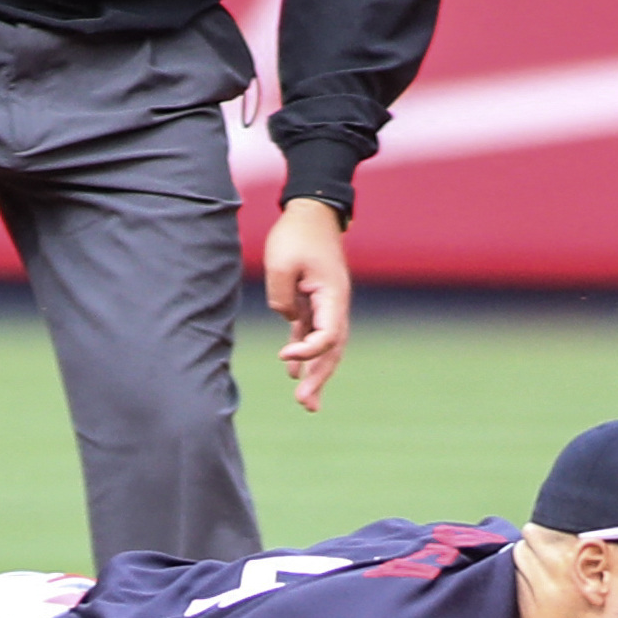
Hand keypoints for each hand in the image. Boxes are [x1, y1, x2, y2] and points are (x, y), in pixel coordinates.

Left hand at [264, 197, 351, 410]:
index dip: (308, 352)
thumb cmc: (297, 234)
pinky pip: (313, 337)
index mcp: (333, 297)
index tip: (284, 355)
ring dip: (317, 375)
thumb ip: (281, 297)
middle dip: (320, 379)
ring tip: (306, 403)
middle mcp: (336, 307)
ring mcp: (327, 307)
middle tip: (304, 404)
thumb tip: (289, 318)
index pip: (328, 337)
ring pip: (326, 349)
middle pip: (333, 352)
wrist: (312, 213)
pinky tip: (293, 375)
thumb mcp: (281, 262)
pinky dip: (305, 355)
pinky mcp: (314, 304)